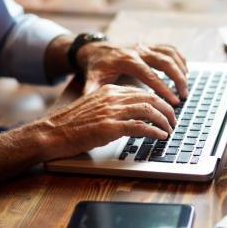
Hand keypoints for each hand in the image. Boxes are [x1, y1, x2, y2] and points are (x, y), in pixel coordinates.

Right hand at [0, 84, 174, 194]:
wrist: (52, 132)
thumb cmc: (71, 124)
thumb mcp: (95, 108)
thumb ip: (113, 107)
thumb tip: (133, 115)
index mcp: (110, 91)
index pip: (142, 92)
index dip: (159, 101)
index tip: (166, 111)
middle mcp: (113, 97)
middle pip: (150, 98)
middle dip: (167, 110)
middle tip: (174, 121)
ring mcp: (112, 112)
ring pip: (149, 110)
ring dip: (164, 121)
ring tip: (170, 130)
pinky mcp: (110, 127)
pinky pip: (140, 126)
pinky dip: (154, 131)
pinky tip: (160, 136)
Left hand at [77, 42, 187, 104]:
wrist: (94, 49)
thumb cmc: (95, 67)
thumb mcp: (92, 80)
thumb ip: (95, 93)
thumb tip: (95, 110)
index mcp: (126, 60)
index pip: (149, 75)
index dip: (163, 88)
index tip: (173, 101)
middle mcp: (138, 50)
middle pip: (165, 62)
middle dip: (178, 79)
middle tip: (184, 96)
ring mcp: (145, 46)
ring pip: (170, 54)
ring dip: (181, 69)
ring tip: (185, 87)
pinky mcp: (149, 45)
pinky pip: (169, 49)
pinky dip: (180, 59)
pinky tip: (185, 72)